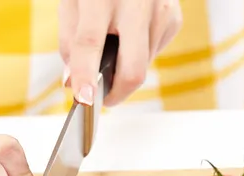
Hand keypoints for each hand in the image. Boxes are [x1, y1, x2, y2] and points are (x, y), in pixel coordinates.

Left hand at [59, 0, 181, 105]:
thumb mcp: (72, 1)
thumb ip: (69, 42)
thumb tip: (73, 82)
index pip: (91, 43)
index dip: (86, 75)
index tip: (84, 98)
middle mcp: (136, 2)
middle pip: (133, 68)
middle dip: (117, 94)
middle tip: (103, 99)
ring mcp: (161, 10)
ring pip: (143, 65)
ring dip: (124, 69)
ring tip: (113, 49)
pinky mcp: (174, 18)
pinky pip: (153, 52)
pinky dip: (138, 54)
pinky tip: (130, 35)